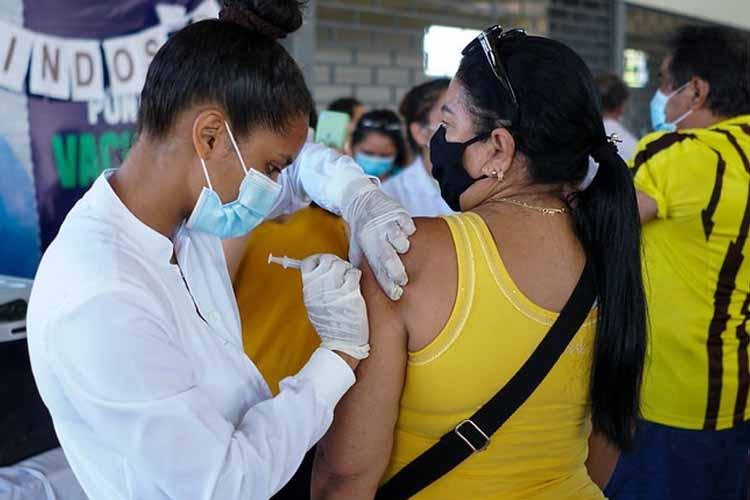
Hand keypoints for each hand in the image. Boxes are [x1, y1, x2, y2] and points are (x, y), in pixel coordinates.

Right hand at [301, 254, 369, 359]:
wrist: (341, 342)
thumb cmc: (329, 325)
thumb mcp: (314, 304)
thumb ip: (316, 286)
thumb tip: (322, 269)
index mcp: (308, 289)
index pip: (309, 262)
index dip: (319, 260)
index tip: (326, 264)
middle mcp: (319, 287)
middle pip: (327, 260)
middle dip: (336, 264)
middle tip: (341, 273)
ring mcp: (334, 289)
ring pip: (342, 265)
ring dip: (347, 270)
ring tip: (348, 282)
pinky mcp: (350, 292)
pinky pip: (354, 273)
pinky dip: (356, 277)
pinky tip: (355, 287)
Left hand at [341, 179, 415, 300]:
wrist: (361, 201)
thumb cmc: (361, 231)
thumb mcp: (356, 248)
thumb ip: (361, 266)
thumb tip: (364, 288)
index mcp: (366, 246)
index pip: (376, 269)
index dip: (387, 284)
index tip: (396, 294)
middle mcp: (376, 235)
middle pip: (388, 258)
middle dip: (397, 273)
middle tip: (404, 281)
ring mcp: (387, 224)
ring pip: (401, 241)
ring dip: (404, 248)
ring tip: (402, 249)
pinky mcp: (398, 212)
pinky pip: (409, 225)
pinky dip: (410, 231)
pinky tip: (407, 232)